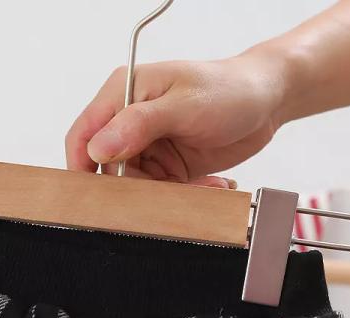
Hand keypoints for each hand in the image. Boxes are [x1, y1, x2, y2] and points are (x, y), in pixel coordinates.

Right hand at [65, 54, 286, 187]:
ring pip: (135, 188)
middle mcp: (129, 122)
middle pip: (108, 171)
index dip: (81, 167)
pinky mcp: (166, 167)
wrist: (268, 101)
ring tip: (203, 185)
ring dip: (165, 196)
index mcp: (123, 94)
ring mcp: (147, 147)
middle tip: (166, 191)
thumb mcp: (184, 103)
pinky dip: (183, 197)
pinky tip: (210, 184)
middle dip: (135, 189)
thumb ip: (138, 124)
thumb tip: (98, 149)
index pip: (83, 134)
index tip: (93, 195)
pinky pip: (160, 193)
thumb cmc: (230, 88)